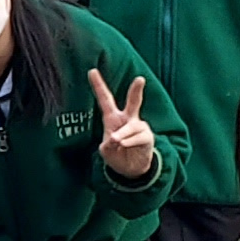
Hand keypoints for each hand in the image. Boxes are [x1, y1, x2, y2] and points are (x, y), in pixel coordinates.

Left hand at [87, 69, 156, 183]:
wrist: (130, 169)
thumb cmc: (116, 155)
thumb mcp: (106, 150)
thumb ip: (108, 144)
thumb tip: (118, 139)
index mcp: (112, 118)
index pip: (105, 99)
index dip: (98, 85)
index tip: (92, 71)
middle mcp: (127, 119)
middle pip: (133, 102)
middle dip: (136, 91)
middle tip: (140, 79)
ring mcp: (139, 127)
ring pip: (131, 127)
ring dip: (123, 135)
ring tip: (118, 142)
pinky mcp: (147, 137)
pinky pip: (139, 137)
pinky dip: (129, 142)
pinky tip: (125, 145)